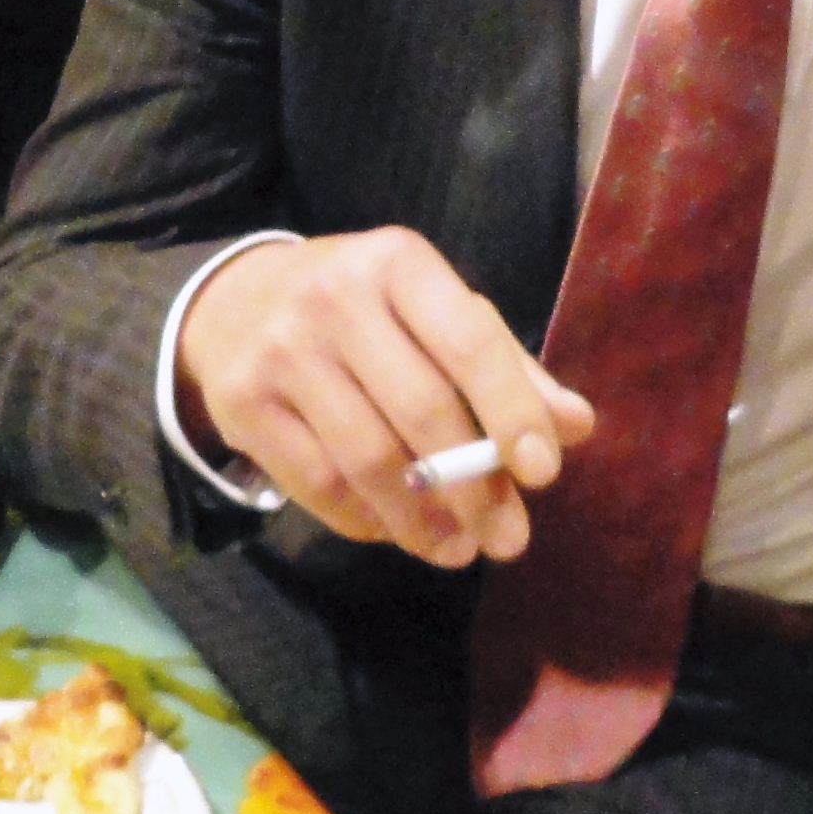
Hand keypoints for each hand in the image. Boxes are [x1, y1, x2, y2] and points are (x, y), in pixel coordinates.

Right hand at [177, 228, 595, 564]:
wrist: (236, 302)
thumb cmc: (363, 308)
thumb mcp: (433, 309)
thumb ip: (505, 364)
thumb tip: (576, 427)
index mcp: (398, 263)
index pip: (468, 342)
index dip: (511, 410)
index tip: (545, 471)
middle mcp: (334, 299)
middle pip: (420, 409)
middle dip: (474, 486)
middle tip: (509, 537)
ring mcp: (281, 352)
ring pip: (367, 459)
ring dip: (423, 520)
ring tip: (461, 549)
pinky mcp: (243, 405)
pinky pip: (318, 484)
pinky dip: (367, 522)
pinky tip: (401, 534)